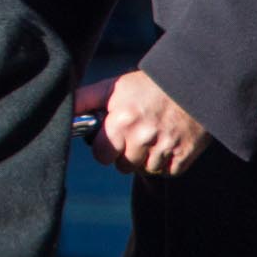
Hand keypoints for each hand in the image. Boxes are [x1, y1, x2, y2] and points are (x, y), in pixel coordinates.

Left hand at [77, 72, 209, 176]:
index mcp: (122, 120)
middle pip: (123, 166)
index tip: (110, 140)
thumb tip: (64, 111)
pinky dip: (166, 163)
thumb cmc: (147, 86)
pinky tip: (166, 144)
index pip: (101, 155)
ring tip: (152, 138)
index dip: (104, 149)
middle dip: (124, 155)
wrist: (192, 84)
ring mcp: (165, 147)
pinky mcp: (185, 154)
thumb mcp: (113, 87)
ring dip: (146, 159)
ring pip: (145, 170)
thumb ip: (84, 100)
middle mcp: (142, 136)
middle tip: (133, 137)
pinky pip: (167, 172)